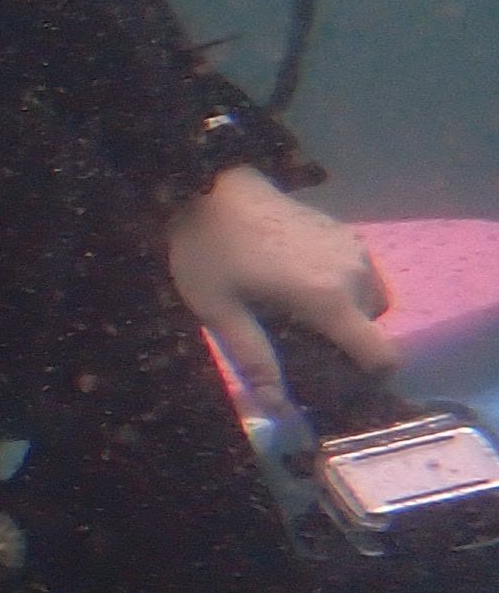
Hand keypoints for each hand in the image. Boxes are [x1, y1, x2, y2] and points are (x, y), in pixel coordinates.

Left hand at [170, 166, 392, 405]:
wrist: (212, 185)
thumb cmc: (211, 250)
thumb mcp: (220, 312)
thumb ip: (254, 359)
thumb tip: (276, 407)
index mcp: (330, 299)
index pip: (381, 354)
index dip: (371, 378)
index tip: (340, 383)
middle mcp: (355, 274)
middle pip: (374, 328)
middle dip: (346, 343)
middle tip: (301, 345)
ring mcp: (354, 248)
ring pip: (371, 299)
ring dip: (347, 314)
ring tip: (298, 315)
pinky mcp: (345, 231)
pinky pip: (360, 273)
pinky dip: (343, 288)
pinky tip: (299, 284)